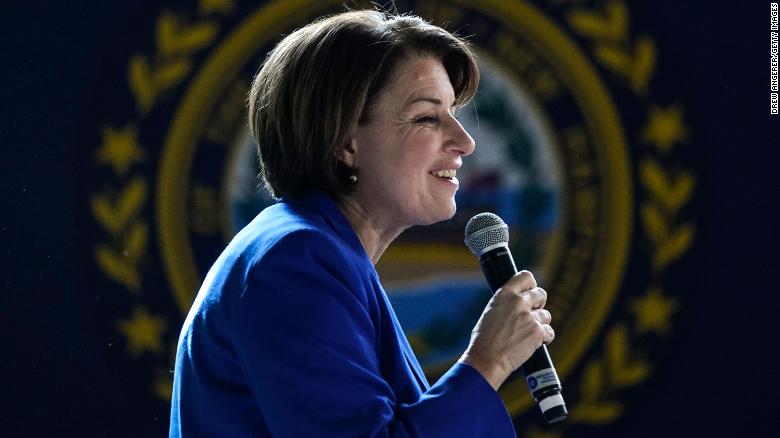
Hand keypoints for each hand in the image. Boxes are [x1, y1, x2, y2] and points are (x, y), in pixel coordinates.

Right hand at [459, 271, 554, 390]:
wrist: (487, 358)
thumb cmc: (484, 339)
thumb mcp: (491, 311)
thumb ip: (506, 303)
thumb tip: (519, 300)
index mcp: (504, 294)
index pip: (526, 277)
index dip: (531, 285)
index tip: (531, 291)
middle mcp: (518, 302)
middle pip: (541, 294)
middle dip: (539, 304)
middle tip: (532, 314)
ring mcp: (529, 317)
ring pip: (546, 315)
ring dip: (540, 324)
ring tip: (527, 333)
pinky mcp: (537, 332)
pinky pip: (549, 331)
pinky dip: (545, 338)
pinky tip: (535, 342)